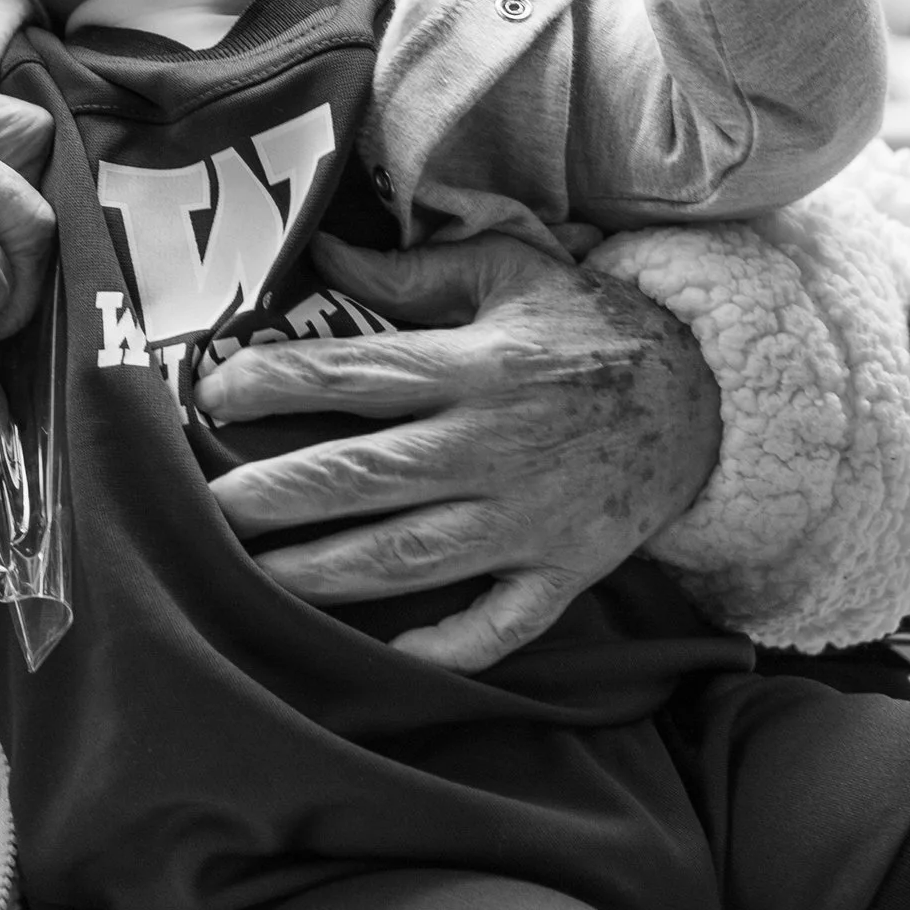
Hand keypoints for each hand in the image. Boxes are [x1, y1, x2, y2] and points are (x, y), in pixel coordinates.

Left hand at [193, 231, 722, 670]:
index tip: (210, 394)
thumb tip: (326, 256)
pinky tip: (385, 653)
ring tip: (254, 579)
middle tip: (204, 508)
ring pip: (409, 558)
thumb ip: (415, 271)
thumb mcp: (512, 272)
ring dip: (326, 574)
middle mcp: (491, 447)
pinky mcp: (560, 573)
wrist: (705, 398)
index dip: (274, 384)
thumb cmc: (589, 327)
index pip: (351, 375)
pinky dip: (444, 646)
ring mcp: (526, 519)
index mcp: (473, 367)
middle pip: (362, 476)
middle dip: (275, 495)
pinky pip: (498, 625)